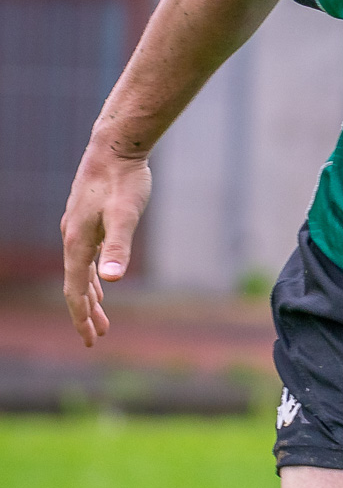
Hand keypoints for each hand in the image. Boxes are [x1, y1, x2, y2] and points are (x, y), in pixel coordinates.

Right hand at [61, 145, 151, 345]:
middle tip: (96, 338)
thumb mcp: (126, 216)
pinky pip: (86, 258)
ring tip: (101, 319)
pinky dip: (92, 276)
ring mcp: (78, 229)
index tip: (89, 339)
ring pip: (81, 272)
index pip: (75, 290)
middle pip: (76, 286)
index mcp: (78, 243)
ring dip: (90, 297)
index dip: (81, 317)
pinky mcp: (87, 221)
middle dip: (86, 313)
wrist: (115, 148)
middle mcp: (72, 238)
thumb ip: (119, 248)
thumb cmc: (123, 181)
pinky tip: (101, 282)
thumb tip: (111, 279)